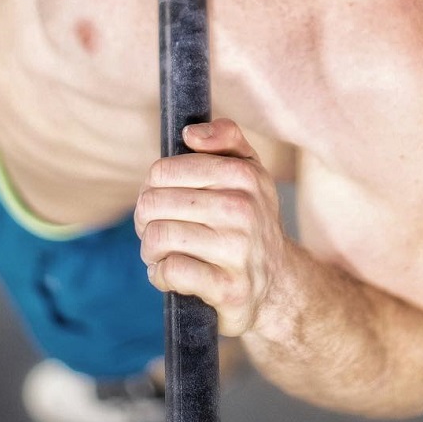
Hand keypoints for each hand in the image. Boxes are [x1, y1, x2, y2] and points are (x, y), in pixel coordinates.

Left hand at [135, 118, 287, 335]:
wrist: (277, 281)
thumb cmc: (250, 218)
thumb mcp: (248, 170)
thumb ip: (225, 137)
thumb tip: (190, 134)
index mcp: (243, 174)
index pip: (163, 171)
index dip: (151, 187)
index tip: (162, 200)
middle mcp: (242, 208)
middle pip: (154, 203)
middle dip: (145, 220)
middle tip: (157, 229)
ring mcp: (237, 249)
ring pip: (158, 236)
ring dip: (150, 249)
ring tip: (161, 252)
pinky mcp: (229, 287)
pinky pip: (171, 271)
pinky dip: (160, 274)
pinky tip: (170, 274)